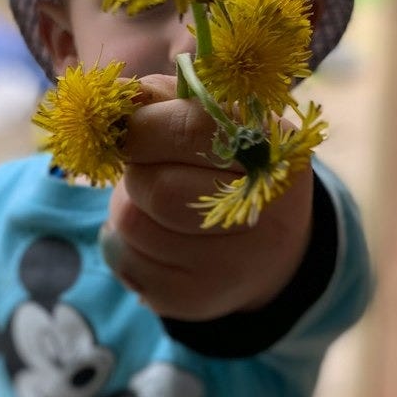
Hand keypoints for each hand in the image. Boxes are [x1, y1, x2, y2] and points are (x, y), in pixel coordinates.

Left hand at [104, 75, 313, 320]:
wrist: (269, 249)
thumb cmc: (234, 166)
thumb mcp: (223, 119)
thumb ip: (174, 97)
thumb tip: (122, 96)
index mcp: (275, 151)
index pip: (194, 129)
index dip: (145, 125)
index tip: (126, 124)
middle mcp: (264, 215)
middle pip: (160, 189)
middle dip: (136, 171)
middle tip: (143, 165)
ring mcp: (232, 266)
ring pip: (133, 225)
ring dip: (127, 205)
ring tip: (153, 202)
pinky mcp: (195, 299)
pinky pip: (126, 261)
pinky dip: (125, 241)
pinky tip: (154, 236)